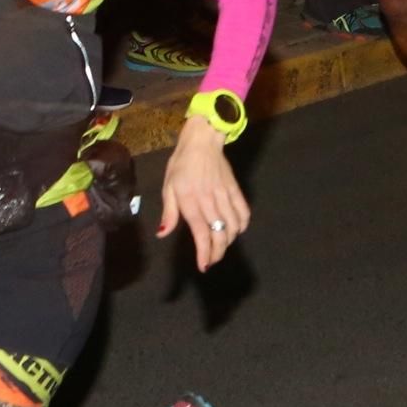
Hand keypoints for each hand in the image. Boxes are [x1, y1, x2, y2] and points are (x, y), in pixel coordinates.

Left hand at [159, 117, 251, 271]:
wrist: (203, 140)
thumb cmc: (181, 163)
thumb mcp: (168, 186)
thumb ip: (169, 212)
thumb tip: (163, 233)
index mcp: (191, 200)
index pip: (201, 232)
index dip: (204, 252)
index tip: (204, 265)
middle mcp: (209, 200)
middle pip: (219, 233)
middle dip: (217, 252)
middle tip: (211, 260)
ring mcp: (225, 195)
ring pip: (232, 226)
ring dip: (228, 241)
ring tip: (220, 246)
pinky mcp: (236, 189)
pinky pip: (243, 212)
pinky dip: (241, 225)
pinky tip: (235, 230)